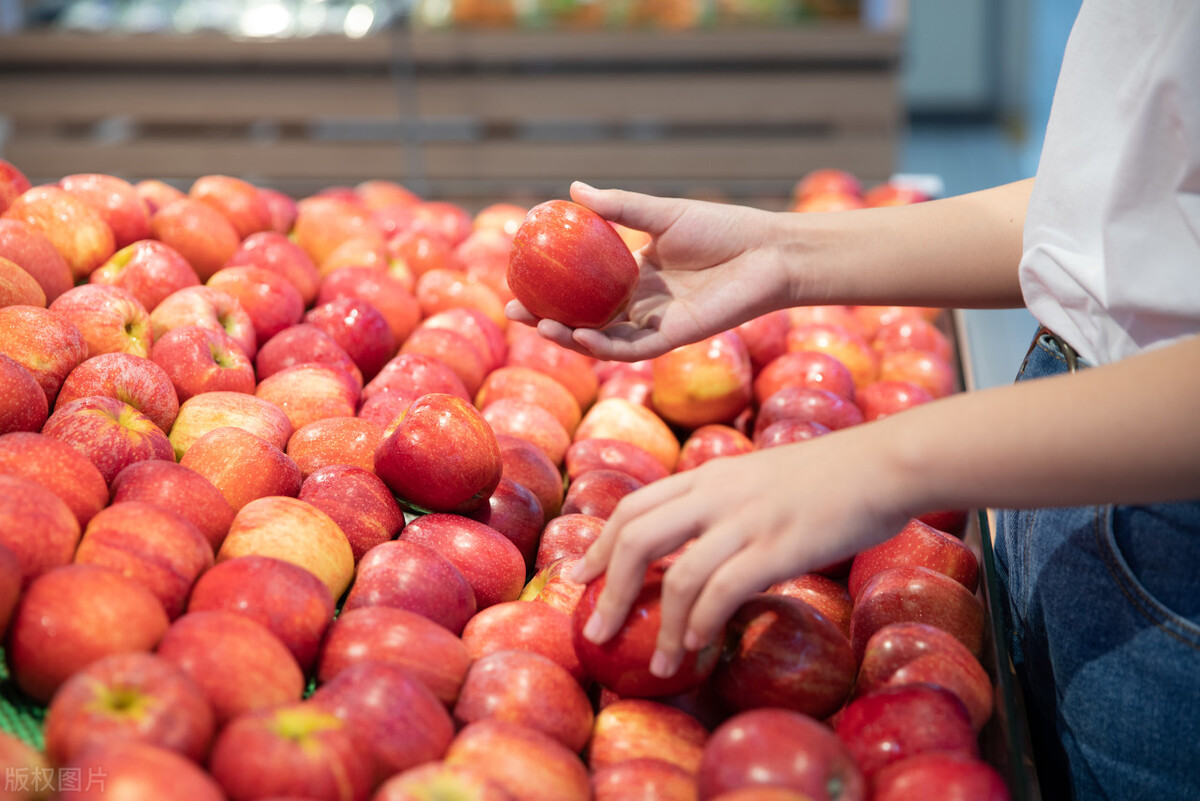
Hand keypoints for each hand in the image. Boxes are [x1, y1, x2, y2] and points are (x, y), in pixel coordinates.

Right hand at [506, 182, 789, 361]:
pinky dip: (604, 347)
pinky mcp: (672, 338)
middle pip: (582, 319)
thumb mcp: (662, 214)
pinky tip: (580, 337)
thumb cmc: (721, 229)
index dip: (549, 288)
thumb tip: (573, 188)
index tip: (516, 278)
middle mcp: (638, 304)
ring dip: (568, 338)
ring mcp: (653, 324)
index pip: (581, 288)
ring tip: (540, 325)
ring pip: (601, 340)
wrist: (767, 252)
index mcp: (633, 275)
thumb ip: (619, 207)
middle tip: (514, 308)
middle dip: (546, 319)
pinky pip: (631, 349)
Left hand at [571, 425, 912, 677]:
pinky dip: (703, 623)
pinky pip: (724, 590)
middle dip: (609, 590)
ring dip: (662, 626)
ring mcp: (747, 520)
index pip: (634, 507)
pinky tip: (699, 646)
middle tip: (595, 630)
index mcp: (708, 476)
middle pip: (638, 537)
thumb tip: (698, 546)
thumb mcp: (758, 478)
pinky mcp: (780, 547)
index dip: (600, 544)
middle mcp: (717, 494)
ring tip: (658, 663)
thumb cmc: (829, 477)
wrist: (884, 463)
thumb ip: (724, 504)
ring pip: (679, 574)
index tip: (581, 576)